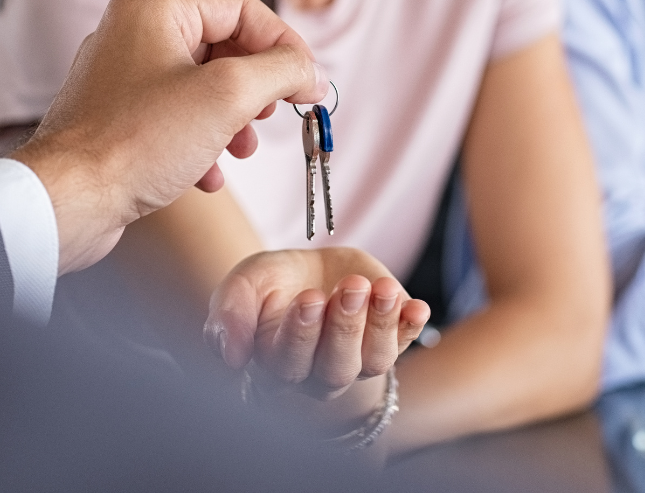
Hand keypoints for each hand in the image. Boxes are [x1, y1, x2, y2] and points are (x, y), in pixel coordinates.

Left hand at [10, 0, 327, 274]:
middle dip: (257, 87)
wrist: (69, 201)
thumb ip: (281, 72)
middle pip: (224, 46)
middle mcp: (134, 35)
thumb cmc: (138, 142)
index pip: (242, 8)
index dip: (284, 44)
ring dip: (234, 119)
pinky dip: (203, 143)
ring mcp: (124, 78)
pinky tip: (210, 176)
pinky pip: (178, 119)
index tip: (309, 84)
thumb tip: (312, 72)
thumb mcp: (227, 96)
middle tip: (274, 115)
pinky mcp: (120, 118)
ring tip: (243, 149)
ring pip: (204, 86)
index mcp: (155, 10)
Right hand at [204, 248, 429, 400]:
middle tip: (349, 287)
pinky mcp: (388, 339)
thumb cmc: (267, 285)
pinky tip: (416, 306)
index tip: (309, 298)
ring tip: (382, 288)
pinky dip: (412, 325)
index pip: (289, 362)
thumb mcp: (241, 287)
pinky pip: (405, 341)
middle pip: (335, 367)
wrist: (304, 270)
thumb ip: (228, 316)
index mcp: (277, 365)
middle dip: (345, 326)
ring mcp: (358, 359)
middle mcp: (318, 373)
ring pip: (374, 359)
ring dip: (382, 324)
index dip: (301, 333)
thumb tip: (231, 357)